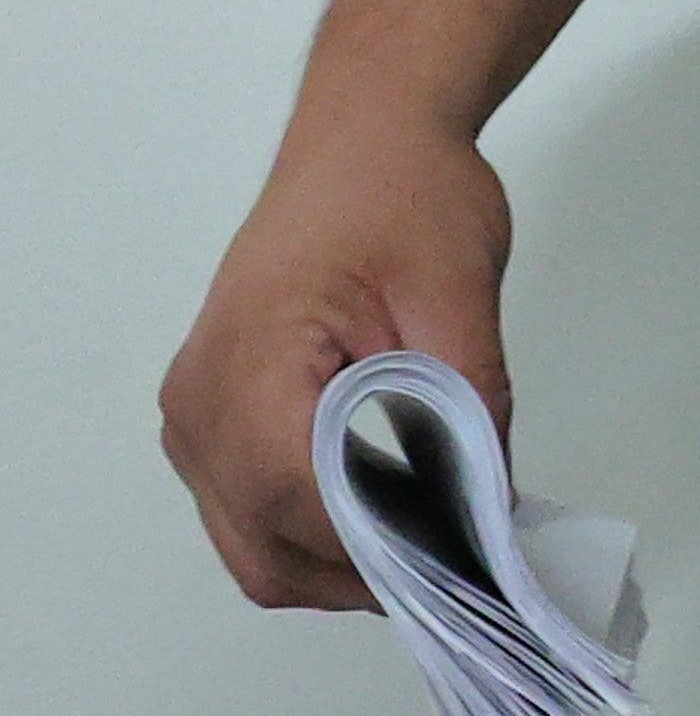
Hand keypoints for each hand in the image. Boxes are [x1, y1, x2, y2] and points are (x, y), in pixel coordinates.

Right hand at [159, 104, 514, 610]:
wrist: (365, 142)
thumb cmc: (403, 196)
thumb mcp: (458, 295)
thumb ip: (467, 407)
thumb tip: (485, 506)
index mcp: (248, 362)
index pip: (300, 498)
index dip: (385, 543)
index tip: (466, 557)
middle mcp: (200, 404)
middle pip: (269, 547)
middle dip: (369, 573)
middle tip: (465, 565)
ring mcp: (197, 418)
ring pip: (258, 546)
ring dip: (345, 561)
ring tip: (438, 541)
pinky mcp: (217, 420)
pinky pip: (255, 512)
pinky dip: (323, 531)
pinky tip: (398, 511)